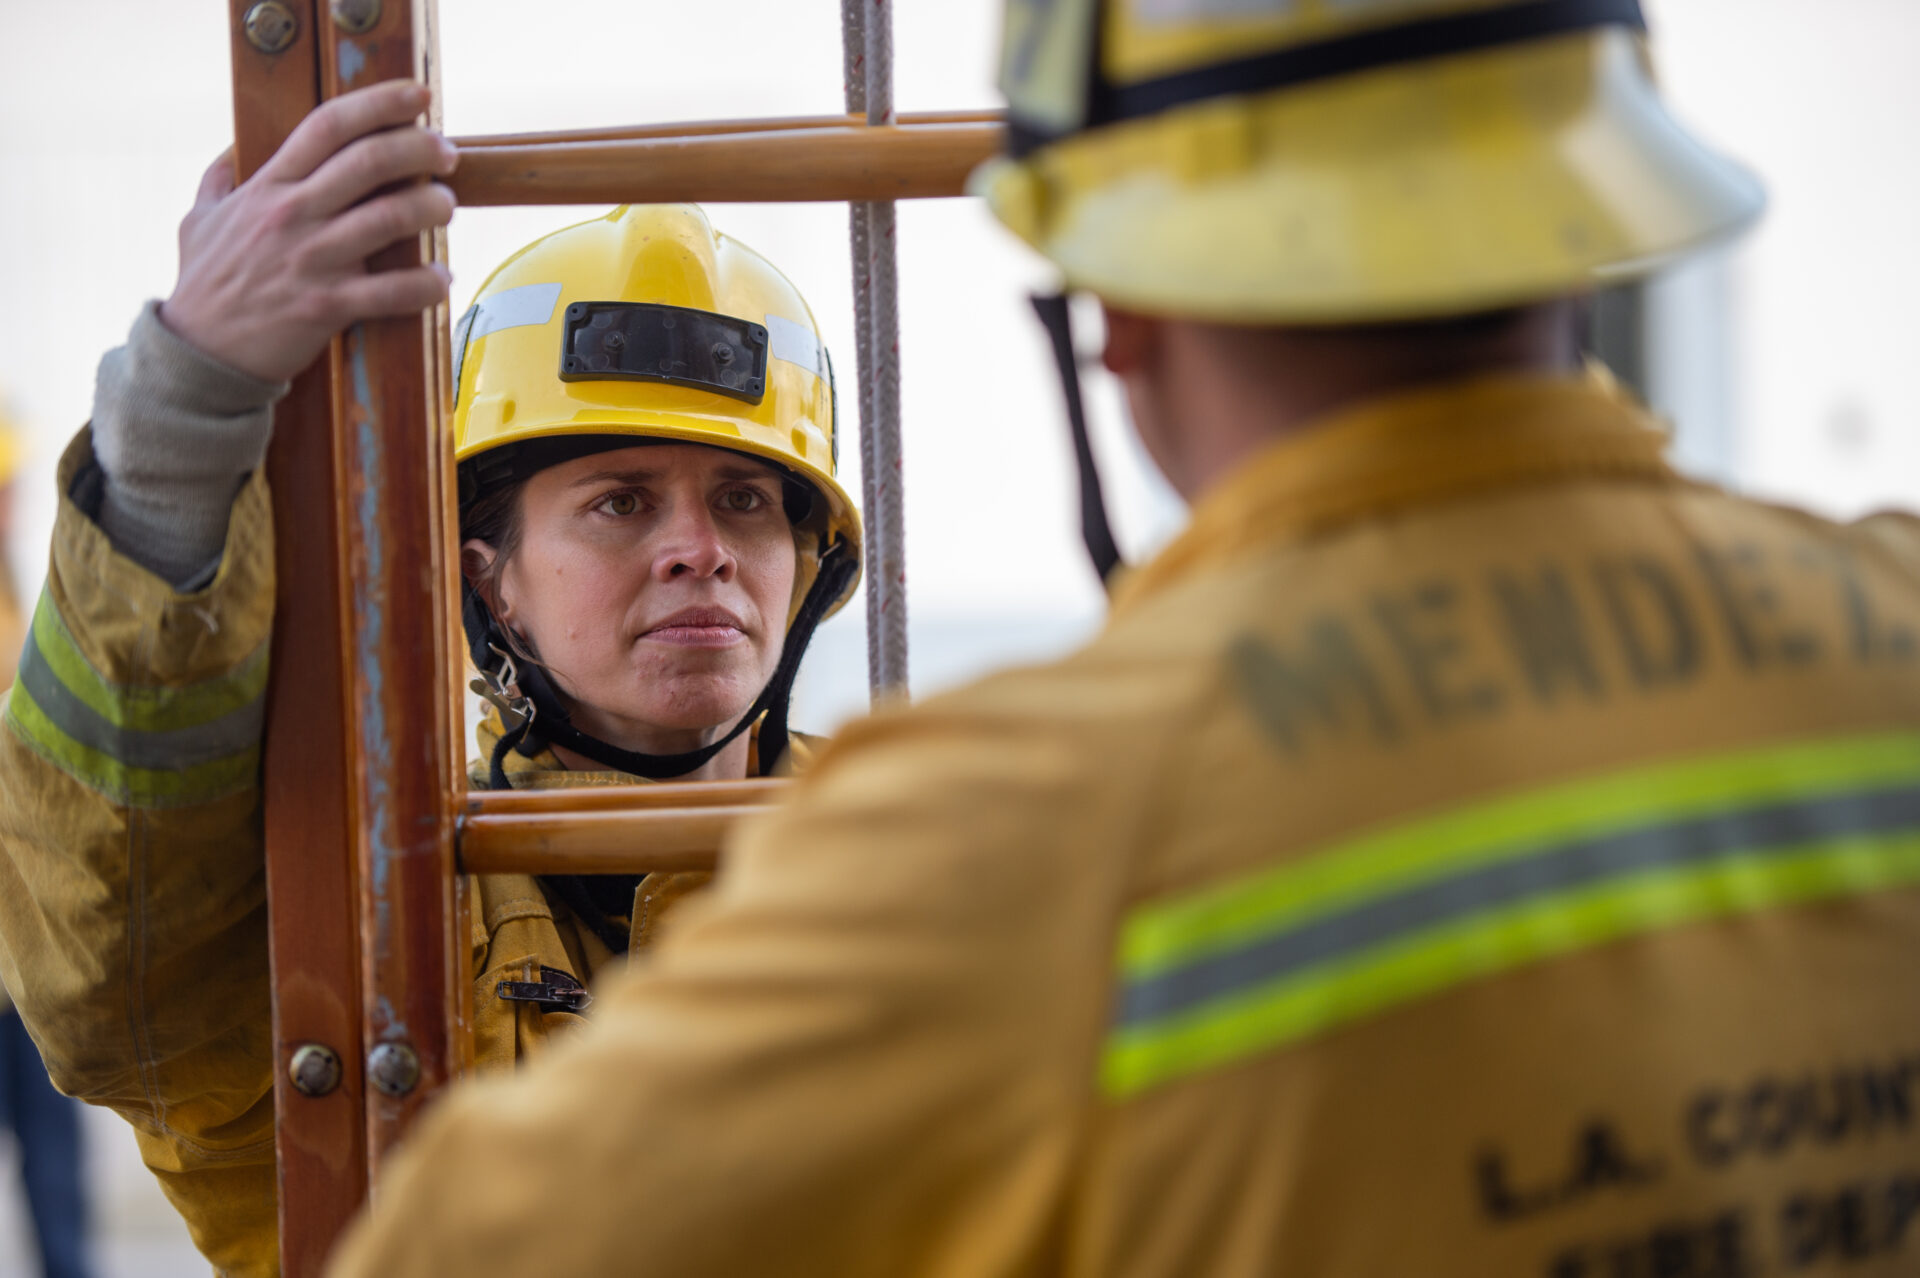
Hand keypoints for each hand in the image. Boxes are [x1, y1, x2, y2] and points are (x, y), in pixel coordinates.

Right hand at [159, 80, 457, 383]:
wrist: (198, 354)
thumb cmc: (204, 286)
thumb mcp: (197, 220)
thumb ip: (219, 181)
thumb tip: (233, 153)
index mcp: (267, 186)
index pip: (327, 125)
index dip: (379, 103)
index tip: (417, 97)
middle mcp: (291, 215)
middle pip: (370, 161)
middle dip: (420, 149)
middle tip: (447, 153)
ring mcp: (311, 260)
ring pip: (390, 218)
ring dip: (431, 207)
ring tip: (445, 206)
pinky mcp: (327, 307)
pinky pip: (393, 292)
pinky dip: (428, 283)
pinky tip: (442, 278)